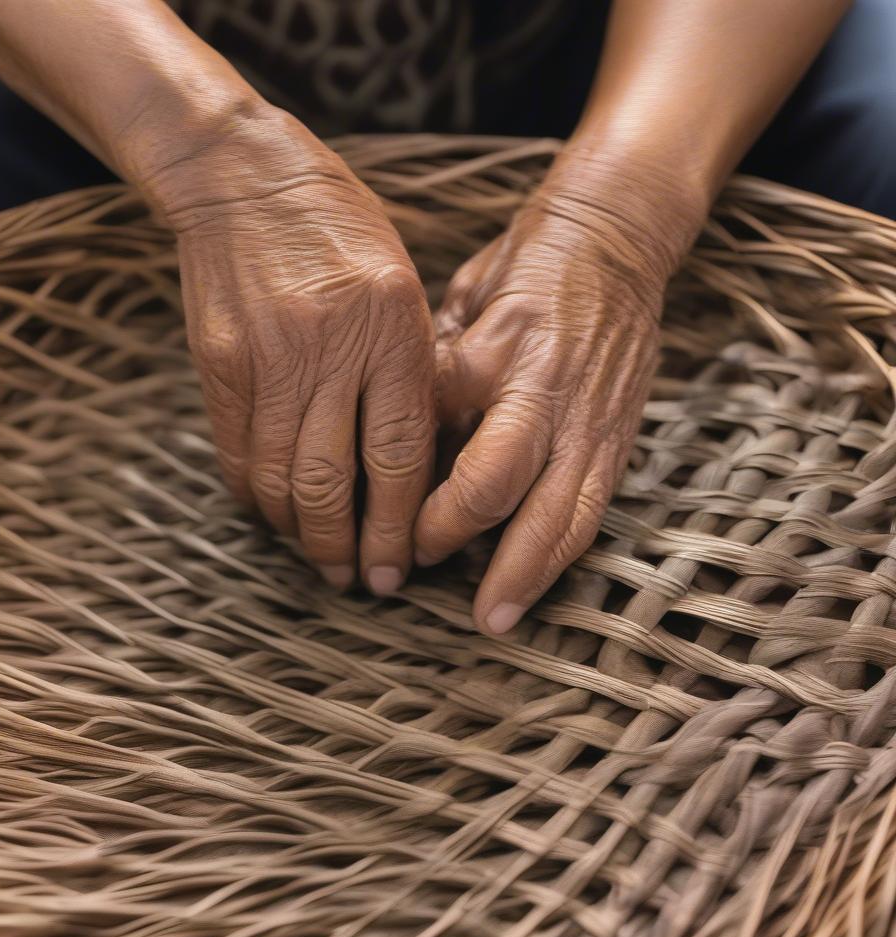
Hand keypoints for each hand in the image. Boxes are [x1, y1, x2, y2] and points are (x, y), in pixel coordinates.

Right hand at [146, 106, 434, 593]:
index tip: (400, 568)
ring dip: (300, 534)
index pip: (399, 454)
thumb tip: (410, 465)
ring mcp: (266, 359)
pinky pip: (237, 454)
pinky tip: (274, 517)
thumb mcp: (401, 285)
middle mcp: (328, 349)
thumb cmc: (340, 230)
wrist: (242, 179)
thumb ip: (407, 370)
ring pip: (280, 479)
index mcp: (390, 329)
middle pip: (333, 481)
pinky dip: (256, 498)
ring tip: (320, 560)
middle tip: (359, 582)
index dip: (398, 525)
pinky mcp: (218, 366)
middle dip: (347, 547)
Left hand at [414, 155, 700, 634]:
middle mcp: (553, 398)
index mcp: (503, 360)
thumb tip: (395, 449)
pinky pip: (594, 507)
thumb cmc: (521, 271)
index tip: (405, 537)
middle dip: (490, 564)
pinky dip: (563, 551)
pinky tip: (538, 579)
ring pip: (568, 517)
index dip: (437, 512)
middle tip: (458, 610)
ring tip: (499, 619)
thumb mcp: (459, 307)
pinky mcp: (619, 436)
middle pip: (520, 499)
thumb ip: (433, 379)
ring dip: (532, 576)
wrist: (611, 240)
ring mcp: (594, 420)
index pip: (470, 458)